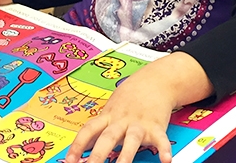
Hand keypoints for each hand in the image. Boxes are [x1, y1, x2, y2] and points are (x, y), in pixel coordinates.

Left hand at [65, 53, 213, 162]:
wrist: (153, 80)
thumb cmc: (130, 96)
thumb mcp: (111, 108)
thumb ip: (100, 126)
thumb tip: (84, 145)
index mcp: (108, 116)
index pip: (88, 130)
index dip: (77, 145)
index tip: (69, 160)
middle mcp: (121, 120)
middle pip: (107, 137)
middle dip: (98, 155)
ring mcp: (139, 122)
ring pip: (131, 139)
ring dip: (126, 155)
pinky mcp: (157, 126)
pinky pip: (161, 139)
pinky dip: (164, 149)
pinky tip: (166, 160)